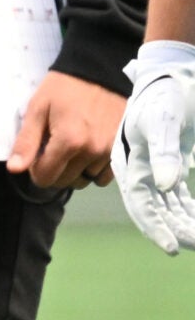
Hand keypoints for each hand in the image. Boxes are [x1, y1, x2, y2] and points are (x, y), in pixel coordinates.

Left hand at [6, 69, 123, 189]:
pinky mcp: (122, 149)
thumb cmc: (63, 88)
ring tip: (70, 149)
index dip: (35, 170)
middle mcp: (92, 152)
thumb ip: (27, 142)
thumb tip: (14, 170)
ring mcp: (110, 152)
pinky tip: (86, 153)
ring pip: (85, 179)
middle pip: (65, 181)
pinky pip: (105, 176)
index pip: (46, 177)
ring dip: (74, 171)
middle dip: (53, 171)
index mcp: (69, 142)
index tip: (35, 156)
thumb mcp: (37, 109)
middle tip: (51, 149)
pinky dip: (93, 171)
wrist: (99, 72)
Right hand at [113, 43, 194, 252]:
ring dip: (182, 222)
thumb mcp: (164, 119)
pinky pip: (178, 195)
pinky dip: (188, 209)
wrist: (171, 72)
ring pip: (168, 205)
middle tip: (192, 245)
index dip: (154, 225)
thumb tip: (167, 184)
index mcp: (130, 160)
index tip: (171, 246)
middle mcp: (140, 168)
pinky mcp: (171, 163)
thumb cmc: (163, 93)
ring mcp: (156, 167)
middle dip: (173, 229)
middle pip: (155, 208)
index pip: (140, 202)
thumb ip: (165, 152)